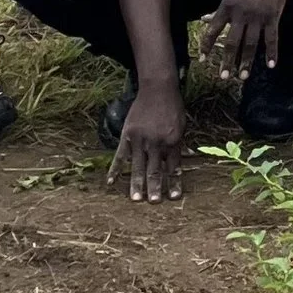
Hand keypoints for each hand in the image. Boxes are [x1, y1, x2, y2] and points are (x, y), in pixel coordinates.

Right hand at [113, 78, 185, 203]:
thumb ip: (177, 146)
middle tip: (154, 203)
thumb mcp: (181, 127)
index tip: (174, 198)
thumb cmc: (173, 109)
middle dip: (155, 188)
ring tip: (136, 199)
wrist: (158, 89)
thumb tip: (178, 163)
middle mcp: (157, 142)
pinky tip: (111, 182)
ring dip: (137, 184)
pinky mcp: (127, 136)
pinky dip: (115, 169)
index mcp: (173, 141)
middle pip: (156, 170)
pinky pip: (120, 156)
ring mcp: (141, 140)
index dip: (174, 183)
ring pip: (138, 166)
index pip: (174, 167)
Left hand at [201, 0, 292, 81]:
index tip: (203, 59)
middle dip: (228, 61)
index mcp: (227, 6)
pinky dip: (271, 53)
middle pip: (233, 42)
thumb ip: (221, 8)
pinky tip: (270, 66)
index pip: (213, 30)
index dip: (207, 46)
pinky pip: (272, 39)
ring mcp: (258, 17)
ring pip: (251, 44)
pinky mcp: (273, 17)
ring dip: (246, 62)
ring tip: (243, 77)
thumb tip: (206, 19)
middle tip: (224, 77)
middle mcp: (241, 14)